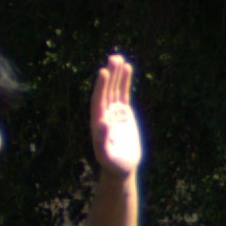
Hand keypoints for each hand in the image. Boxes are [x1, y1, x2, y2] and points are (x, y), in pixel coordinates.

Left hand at [89, 51, 141, 173]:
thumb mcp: (107, 155)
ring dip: (116, 74)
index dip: (100, 86)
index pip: (98, 100)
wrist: (122, 167)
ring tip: (119, 58)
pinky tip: (127, 68)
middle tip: (113, 58)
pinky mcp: (123, 112)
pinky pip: (123, 93)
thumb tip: (103, 123)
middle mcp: (103, 113)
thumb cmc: (113, 164)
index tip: (103, 72)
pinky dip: (125, 81)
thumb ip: (103, 140)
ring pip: (114, 89)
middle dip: (109, 75)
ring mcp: (113, 111)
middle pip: (106, 90)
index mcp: (97, 121)